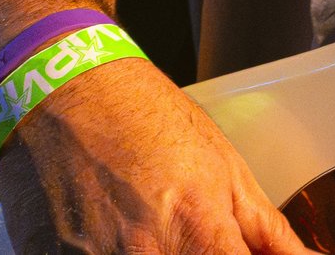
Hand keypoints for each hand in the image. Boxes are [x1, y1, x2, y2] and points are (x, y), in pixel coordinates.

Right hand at [0, 58, 312, 254]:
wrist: (67, 96)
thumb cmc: (149, 121)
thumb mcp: (227, 169)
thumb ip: (268, 230)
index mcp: (198, 229)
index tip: (240, 252)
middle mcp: (145, 254)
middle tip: (200, 237)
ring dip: (164, 252)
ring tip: (155, 224)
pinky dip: (123, 251)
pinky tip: (122, 231)